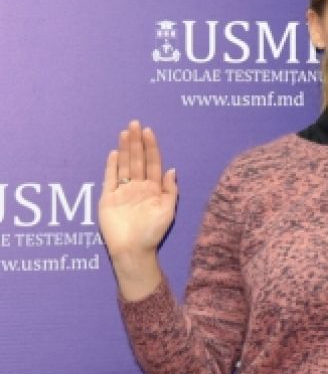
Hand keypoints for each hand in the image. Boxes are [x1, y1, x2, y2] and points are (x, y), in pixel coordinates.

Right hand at [99, 121, 178, 258]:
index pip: (152, 163)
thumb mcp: (168, 211)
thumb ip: (170, 190)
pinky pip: (110, 179)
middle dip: (137, 142)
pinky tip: (113, 153)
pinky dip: (112, 166)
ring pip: (124, 165)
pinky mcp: (108, 198)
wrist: (133, 250)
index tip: (149, 131)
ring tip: (125, 133)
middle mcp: (138, 187)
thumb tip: (173, 170)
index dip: (151, 147)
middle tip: (135, 124)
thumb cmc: (152, 232)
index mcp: (153, 189)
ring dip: (124, 149)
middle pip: (137, 160)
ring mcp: (123, 191)